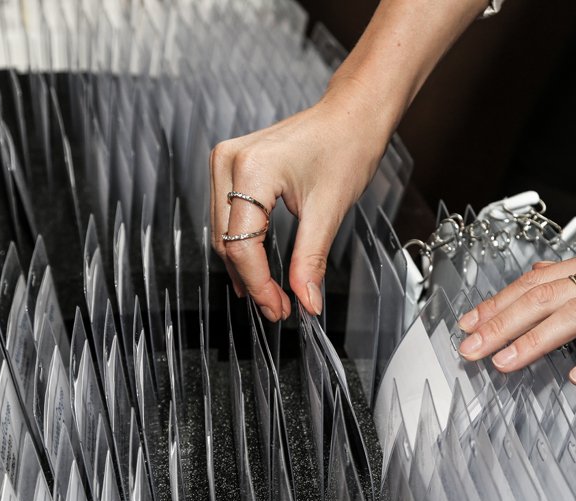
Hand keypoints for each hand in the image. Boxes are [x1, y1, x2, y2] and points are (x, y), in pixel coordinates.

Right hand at [210, 91, 390, 319]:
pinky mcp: (233, 165)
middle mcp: (229, 161)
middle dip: (251, 281)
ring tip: (270, 295)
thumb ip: (310, 261)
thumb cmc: (345, 148)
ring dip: (244, 267)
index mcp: (251, 170)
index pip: (242, 245)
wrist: (352, 116)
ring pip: (224, 232)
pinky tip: (258, 268)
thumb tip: (306, 301)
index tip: (279, 309)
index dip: (259, 285)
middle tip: (277, 309)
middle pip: (227, 241)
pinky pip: (228, 216)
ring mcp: (227, 160)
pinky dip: (243, 245)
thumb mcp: (329, 212)